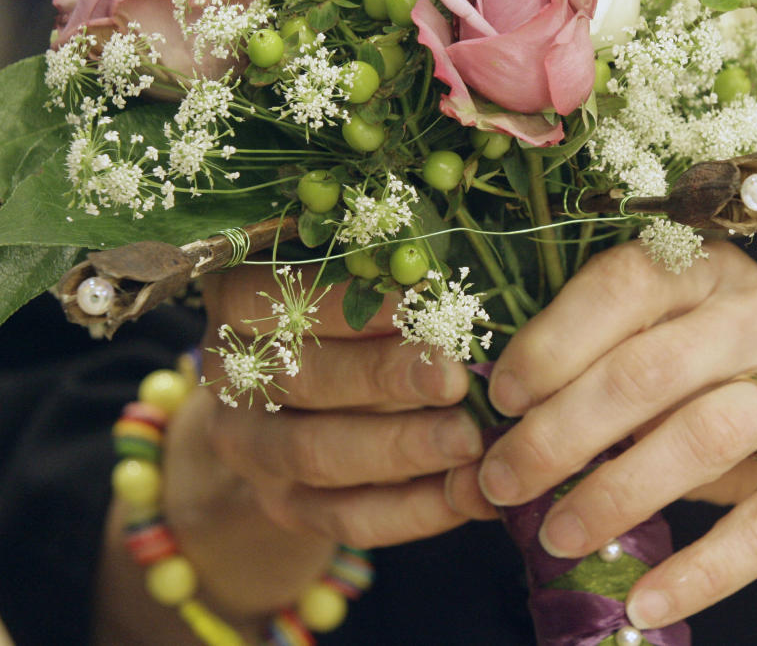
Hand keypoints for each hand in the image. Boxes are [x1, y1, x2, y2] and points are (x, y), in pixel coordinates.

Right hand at [170, 264, 487, 614]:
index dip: (346, 303)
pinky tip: (466, 492)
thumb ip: (390, 294)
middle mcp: (234, 377)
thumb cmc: (355, 321)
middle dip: (385, 377)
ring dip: (403, 448)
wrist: (310, 404)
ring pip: (319, 454)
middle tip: (454, 379)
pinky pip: (347, 517)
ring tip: (470, 439)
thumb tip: (444, 295)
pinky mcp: (284, 505)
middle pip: (302, 379)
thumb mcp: (358, 292)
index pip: (281, 300)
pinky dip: (413, 509)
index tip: (416, 303)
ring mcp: (253, 448)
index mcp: (240, 304)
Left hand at [458, 241, 756, 630]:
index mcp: (714, 270)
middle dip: (559, 432)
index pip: (621, 284)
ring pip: (695, 437)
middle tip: (503, 479)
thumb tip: (518, 419)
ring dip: (612, 496)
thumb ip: (623, 366)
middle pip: (644, 369)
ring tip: (555, 535)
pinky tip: (645, 599)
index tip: (503, 399)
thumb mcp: (696, 349)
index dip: (551, 342)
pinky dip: (699, 569)